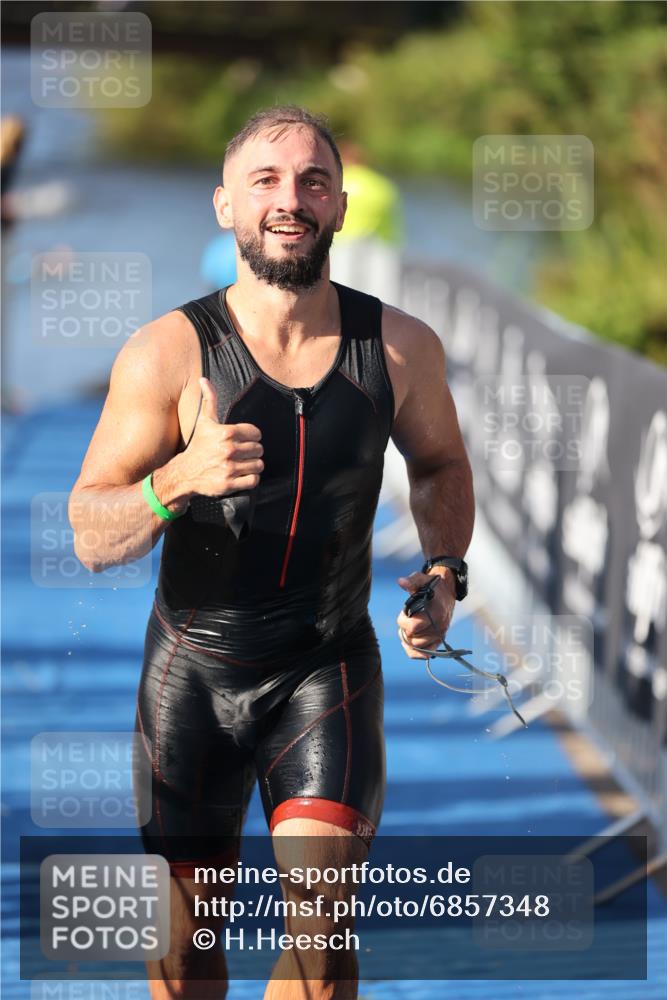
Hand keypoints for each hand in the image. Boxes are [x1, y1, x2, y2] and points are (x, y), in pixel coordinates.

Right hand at [176, 377, 263, 498]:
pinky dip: (250, 479)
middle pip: (259, 449)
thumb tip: (204, 379)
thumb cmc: (198, 445)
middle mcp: (228, 450)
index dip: (251, 437)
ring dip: (252, 465)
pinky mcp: (229, 484)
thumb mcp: (205, 421)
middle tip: (241, 453)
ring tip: (242, 464)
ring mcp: (229, 468)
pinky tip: (241, 474)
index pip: (256, 433)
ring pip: (258, 465)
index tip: (243, 440)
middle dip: (252, 451)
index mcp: (226, 433)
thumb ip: (209, 399)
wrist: (185, 472)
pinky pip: (253, 480)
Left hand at [396, 570, 455, 659]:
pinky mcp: (439, 639)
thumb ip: (412, 581)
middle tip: (406, 620)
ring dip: (409, 639)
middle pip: (414, 638)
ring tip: (408, 628)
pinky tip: (408, 644)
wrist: (447, 591)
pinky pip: (426, 654)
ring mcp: (440, 634)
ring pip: (418, 647)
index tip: (404, 613)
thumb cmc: (432, 586)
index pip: (414, 626)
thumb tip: (400, 582)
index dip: (403, 621)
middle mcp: (439, 626)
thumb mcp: (422, 579)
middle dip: (405, 630)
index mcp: (435, 612)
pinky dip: (415, 652)